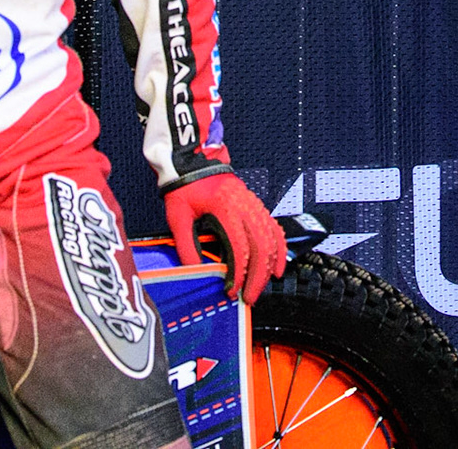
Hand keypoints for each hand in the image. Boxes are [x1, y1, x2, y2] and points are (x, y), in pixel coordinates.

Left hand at [164, 173, 287, 304]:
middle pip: (262, 246)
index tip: (232, 290)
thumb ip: (186, 245)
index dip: (239, 273)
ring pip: (271, 237)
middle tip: (250, 296)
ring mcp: (253, 204)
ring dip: (270, 264)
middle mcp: (245, 206)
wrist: (191, 162)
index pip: (240, 247)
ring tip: (264, 284)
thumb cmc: (184, 186)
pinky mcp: (254, 205)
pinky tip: (277, 263)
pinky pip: (273, 227)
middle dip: (259, 275)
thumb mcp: (178, 216)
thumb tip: (195, 271)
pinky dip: (279, 246)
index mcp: (226, 208)